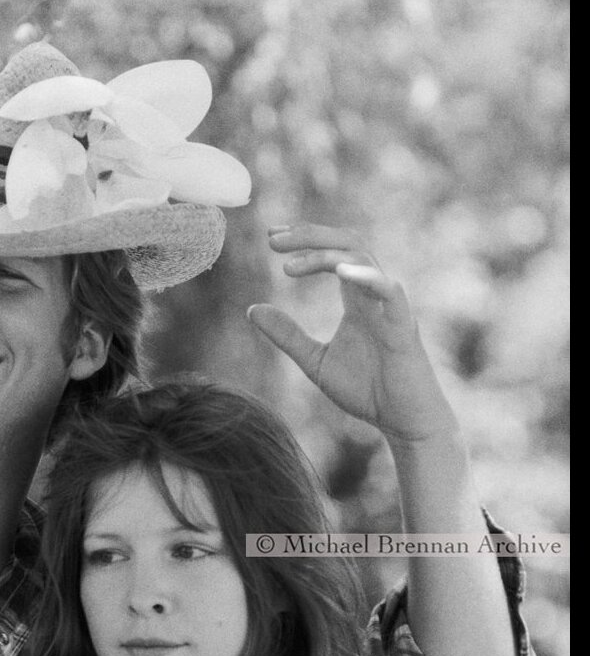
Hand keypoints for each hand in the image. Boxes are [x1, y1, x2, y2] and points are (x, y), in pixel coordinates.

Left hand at [248, 224, 458, 445]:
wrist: (403, 421)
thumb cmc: (367, 391)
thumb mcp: (315, 361)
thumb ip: (287, 335)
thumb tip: (251, 309)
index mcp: (356, 299)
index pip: (331, 253)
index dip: (303, 240)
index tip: (271, 237)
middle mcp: (373, 294)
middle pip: (346, 243)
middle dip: (310, 235)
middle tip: (273, 238)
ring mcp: (389, 306)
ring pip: (362, 259)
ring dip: (325, 254)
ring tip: (288, 266)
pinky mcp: (403, 325)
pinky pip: (389, 290)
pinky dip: (367, 276)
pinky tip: (340, 271)